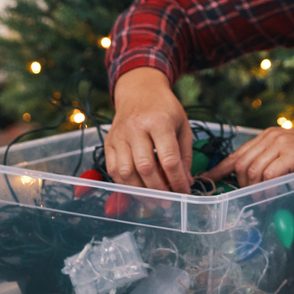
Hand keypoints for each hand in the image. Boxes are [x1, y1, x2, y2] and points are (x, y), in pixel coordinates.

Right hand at [105, 67, 193, 192]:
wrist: (139, 90)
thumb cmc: (164, 109)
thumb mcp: (183, 126)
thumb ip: (184, 155)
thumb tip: (185, 182)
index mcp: (159, 121)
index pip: (169, 159)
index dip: (177, 180)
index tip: (185, 192)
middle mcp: (136, 128)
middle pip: (145, 168)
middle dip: (158, 190)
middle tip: (168, 202)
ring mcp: (119, 135)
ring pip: (126, 172)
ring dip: (140, 191)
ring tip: (153, 200)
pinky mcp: (108, 142)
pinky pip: (113, 169)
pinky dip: (125, 184)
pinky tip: (138, 189)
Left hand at [206, 126, 293, 188]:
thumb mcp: (288, 151)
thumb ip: (271, 159)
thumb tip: (253, 180)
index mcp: (268, 135)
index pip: (237, 153)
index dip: (220, 168)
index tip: (207, 179)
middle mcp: (272, 136)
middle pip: (243, 163)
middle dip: (241, 183)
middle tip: (246, 196)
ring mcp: (282, 143)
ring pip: (254, 169)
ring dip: (254, 187)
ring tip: (260, 197)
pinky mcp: (293, 153)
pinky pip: (270, 173)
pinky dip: (267, 187)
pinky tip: (270, 193)